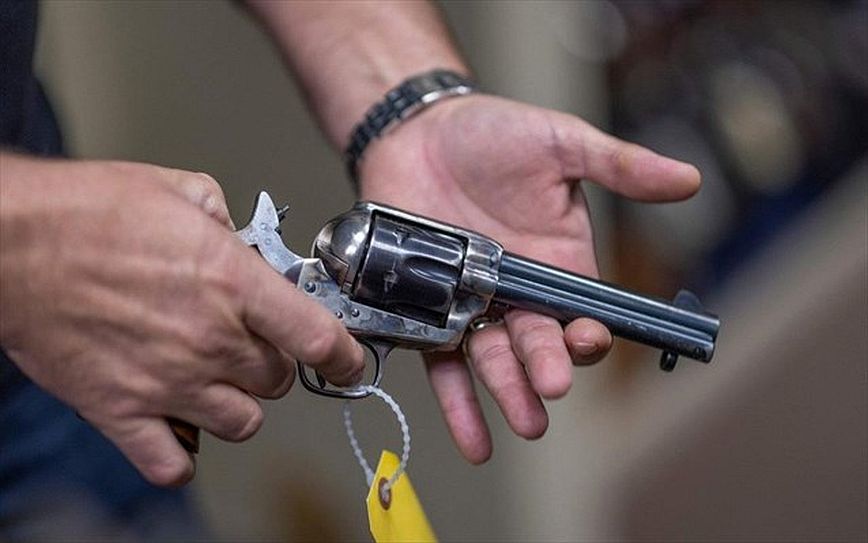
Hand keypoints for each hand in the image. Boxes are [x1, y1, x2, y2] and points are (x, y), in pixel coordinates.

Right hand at [0, 155, 363, 485]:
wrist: (12, 241)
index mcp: (233, 283)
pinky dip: (182, 453)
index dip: (346, 356)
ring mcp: (167, 381)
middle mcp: (209, 339)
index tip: (350, 362)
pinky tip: (177, 425)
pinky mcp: (121, 410)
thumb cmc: (88, 211)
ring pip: (242, 423)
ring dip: (239, 404)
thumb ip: (230, 222)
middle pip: (279, 381)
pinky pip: (172, 462)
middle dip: (275, 364)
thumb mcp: (181, 190)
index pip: (318, 338)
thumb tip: (246, 243)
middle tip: (252, 345)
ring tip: (217, 380)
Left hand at [357, 94, 699, 462]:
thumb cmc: (491, 133)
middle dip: (545, 367)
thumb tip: (688, 179)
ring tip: (524, 421)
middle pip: (538, 341)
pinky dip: (458, 404)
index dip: (587, 330)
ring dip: (508, 393)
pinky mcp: (429, 308)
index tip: (587, 340)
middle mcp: (520, 292)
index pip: (581, 309)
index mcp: (560, 260)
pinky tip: (474, 441)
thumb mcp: (561, 143)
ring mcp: (474, 304)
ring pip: (494, 359)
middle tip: (550, 388)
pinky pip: (442, 362)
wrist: (417, 130)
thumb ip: (619, 166)